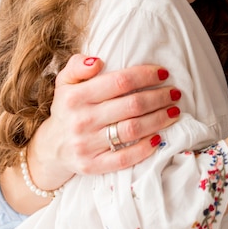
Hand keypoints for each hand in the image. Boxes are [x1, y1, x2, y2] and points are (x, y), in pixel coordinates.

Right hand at [26, 54, 181, 190]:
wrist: (52, 147)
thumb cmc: (68, 108)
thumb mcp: (65, 81)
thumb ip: (78, 65)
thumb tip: (98, 61)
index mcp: (76, 96)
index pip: (120, 81)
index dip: (146, 75)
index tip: (163, 73)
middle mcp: (81, 120)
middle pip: (131, 106)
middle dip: (159, 97)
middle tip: (175, 93)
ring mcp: (86, 145)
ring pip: (132, 130)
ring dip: (159, 119)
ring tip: (174, 111)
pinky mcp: (92, 166)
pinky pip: (124, 159)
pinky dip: (145, 148)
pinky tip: (159, 138)